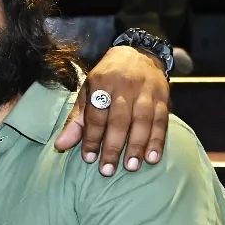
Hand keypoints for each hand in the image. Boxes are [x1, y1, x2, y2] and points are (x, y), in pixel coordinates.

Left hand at [54, 45, 168, 174]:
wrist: (138, 54)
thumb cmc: (107, 78)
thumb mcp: (88, 92)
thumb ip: (77, 120)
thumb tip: (61, 145)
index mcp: (101, 83)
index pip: (96, 115)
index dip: (92, 137)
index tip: (89, 158)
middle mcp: (124, 87)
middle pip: (119, 120)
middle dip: (113, 147)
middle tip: (108, 170)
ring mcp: (146, 92)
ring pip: (142, 121)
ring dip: (137, 146)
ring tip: (131, 167)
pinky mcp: (163, 97)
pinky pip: (161, 120)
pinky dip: (158, 140)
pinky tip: (153, 157)